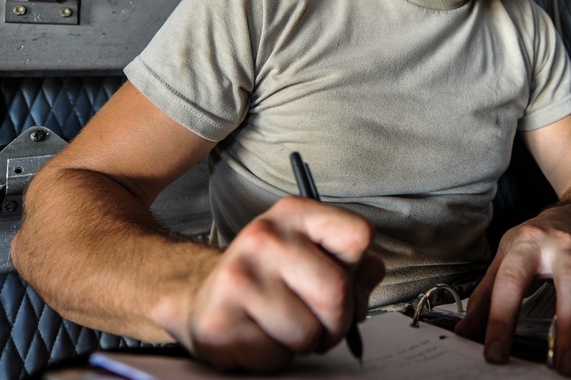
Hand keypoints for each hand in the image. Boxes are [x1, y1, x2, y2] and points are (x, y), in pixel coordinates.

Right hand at [160, 197, 385, 372]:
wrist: (200, 295)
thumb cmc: (270, 278)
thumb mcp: (311, 252)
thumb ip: (352, 262)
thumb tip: (370, 275)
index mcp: (293, 213)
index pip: (359, 235)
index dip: (358, 268)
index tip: (342, 277)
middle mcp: (264, 237)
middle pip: (337, 291)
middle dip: (337, 321)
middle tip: (321, 323)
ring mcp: (238, 278)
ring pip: (309, 332)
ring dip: (306, 342)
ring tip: (286, 327)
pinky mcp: (220, 322)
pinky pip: (277, 357)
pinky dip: (277, 357)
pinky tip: (260, 335)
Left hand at [454, 212, 570, 378]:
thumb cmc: (535, 240)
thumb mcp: (504, 257)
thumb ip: (485, 295)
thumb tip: (464, 332)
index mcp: (528, 244)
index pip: (511, 282)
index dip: (500, 318)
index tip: (494, 353)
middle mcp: (565, 248)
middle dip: (570, 328)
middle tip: (564, 369)